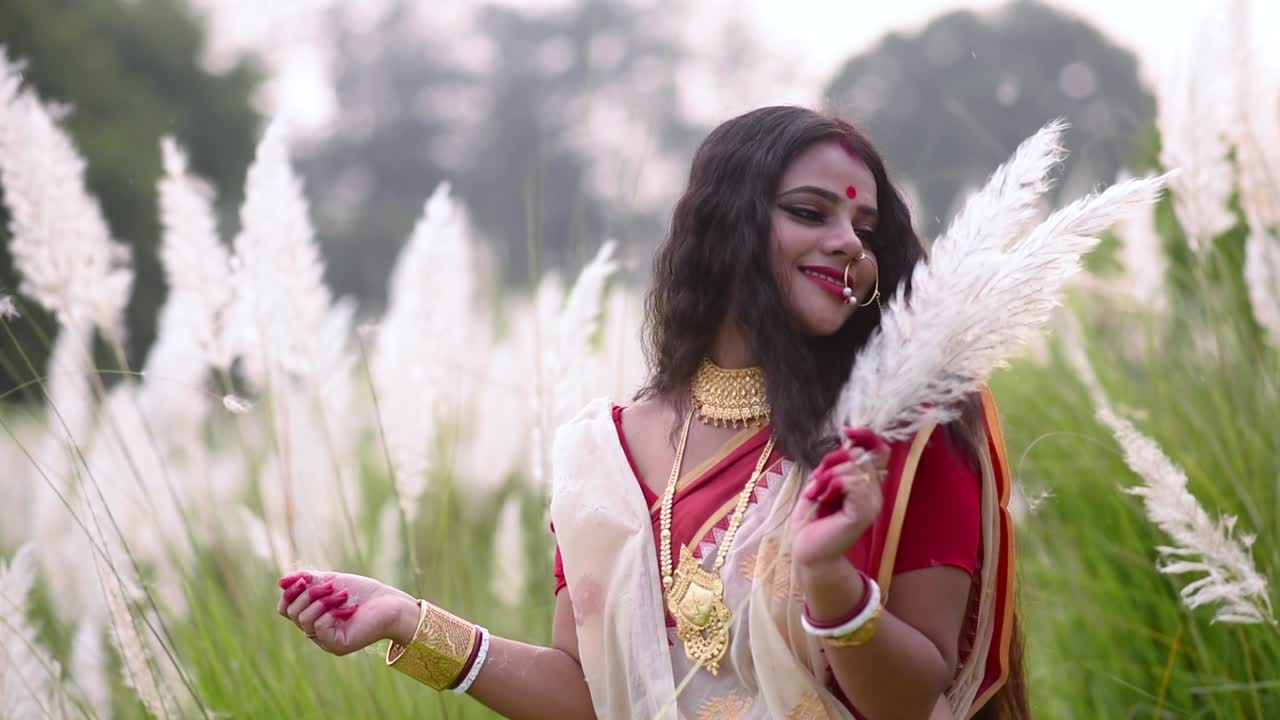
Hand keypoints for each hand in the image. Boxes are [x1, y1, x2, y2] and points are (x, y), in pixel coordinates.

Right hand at [276, 570, 417, 656]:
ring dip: (321, 601)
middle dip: (308, 594)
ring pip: (303, 620)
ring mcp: (325, 640)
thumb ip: (307, 580)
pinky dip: (328, 613)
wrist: (390, 604)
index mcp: (311, 616)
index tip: (305, 578)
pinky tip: (346, 608)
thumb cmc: (362, 593)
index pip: (285, 608)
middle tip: (330, 585)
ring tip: (342, 594)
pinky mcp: (337, 646)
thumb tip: (281, 582)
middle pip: (291, 613)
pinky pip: (318, 629)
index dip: (290, 592)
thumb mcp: (330, 580)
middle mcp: (315, 631)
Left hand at [789, 428, 890, 569]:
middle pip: (861, 455)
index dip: (867, 437)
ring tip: (817, 494)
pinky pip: (850, 481)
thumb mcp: (822, 483)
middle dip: (833, 461)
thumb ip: (837, 465)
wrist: (806, 550)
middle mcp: (874, 493)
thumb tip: (850, 442)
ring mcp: (872, 504)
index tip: (848, 430)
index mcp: (866, 486)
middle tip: (816, 481)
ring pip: (854, 467)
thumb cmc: (812, 519)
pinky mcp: (864, 513)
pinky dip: (831, 484)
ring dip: (828, 475)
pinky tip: (823, 499)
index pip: (880, 452)